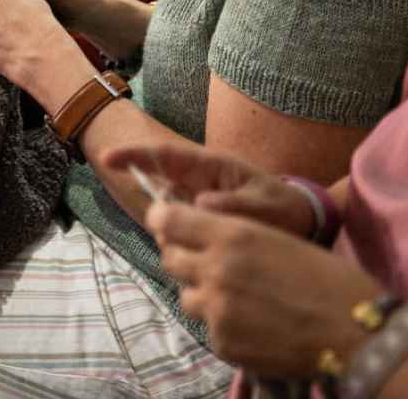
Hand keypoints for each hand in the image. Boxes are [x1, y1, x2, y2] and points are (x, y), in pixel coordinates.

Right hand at [103, 139, 316, 238]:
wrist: (300, 222)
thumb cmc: (284, 208)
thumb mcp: (264, 206)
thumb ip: (234, 206)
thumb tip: (200, 204)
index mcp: (212, 166)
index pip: (166, 155)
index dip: (135, 155)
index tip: (107, 158)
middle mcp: (198, 182)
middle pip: (158, 189)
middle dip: (161, 212)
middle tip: (186, 235)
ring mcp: (196, 201)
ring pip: (165, 215)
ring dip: (175, 233)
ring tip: (211, 245)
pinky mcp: (198, 221)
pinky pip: (177, 230)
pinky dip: (182, 244)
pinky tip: (206, 253)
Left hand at [148, 200, 375, 377]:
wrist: (353, 331)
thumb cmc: (326, 279)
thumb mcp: (277, 238)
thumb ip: (234, 235)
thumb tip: (199, 234)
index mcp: (233, 234)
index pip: (168, 219)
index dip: (164, 220)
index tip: (167, 222)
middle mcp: (216, 270)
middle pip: (169, 258)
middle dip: (183, 258)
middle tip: (205, 262)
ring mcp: (216, 311)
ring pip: (186, 297)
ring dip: (203, 295)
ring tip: (238, 298)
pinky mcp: (222, 344)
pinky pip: (209, 330)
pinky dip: (224, 326)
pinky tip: (254, 325)